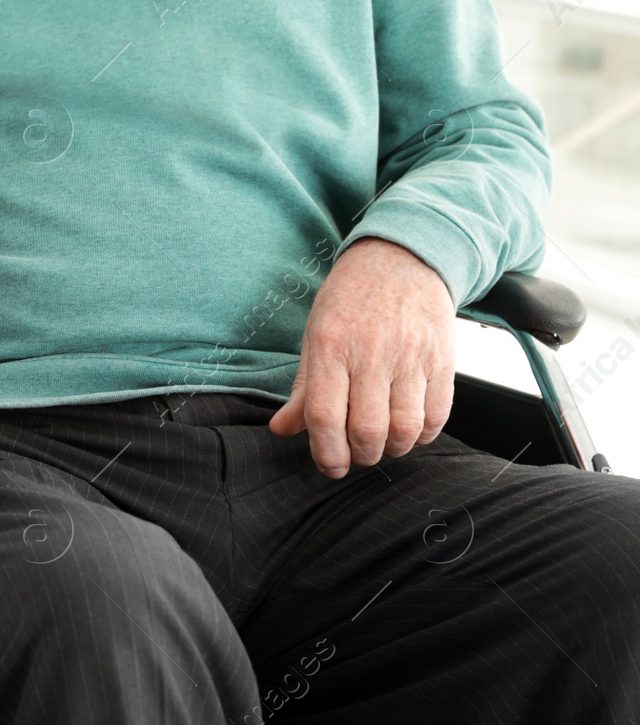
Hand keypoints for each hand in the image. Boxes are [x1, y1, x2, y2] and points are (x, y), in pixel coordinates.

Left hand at [270, 238, 456, 477]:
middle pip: (368, 429)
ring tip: (382, 444)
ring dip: (393, 449)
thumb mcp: (315, 335)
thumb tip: (282, 429)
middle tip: (356, 454)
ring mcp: (411, 355)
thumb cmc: (351, 299)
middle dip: (360, 456)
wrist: (402, 258)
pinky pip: (438, 414)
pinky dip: (424, 434)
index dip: (326, 452)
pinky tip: (410, 430)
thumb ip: (303, 388)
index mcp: (330, 346)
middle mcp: (371, 352)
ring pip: (406, 428)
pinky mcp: (443, 359)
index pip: (325, 415)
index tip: (330, 466)